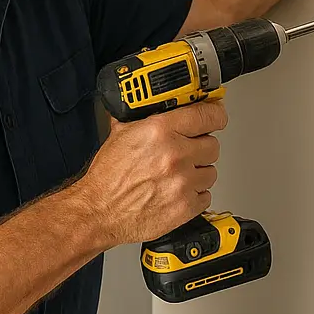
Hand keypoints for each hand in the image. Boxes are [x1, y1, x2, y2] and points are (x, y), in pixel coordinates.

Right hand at [77, 101, 227, 246]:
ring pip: (211, 172)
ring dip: (198, 172)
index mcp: (160, 131)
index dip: (214, 115)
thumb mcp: (121, 133)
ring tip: (177, 174)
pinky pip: (206, 195)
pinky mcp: (186, 206)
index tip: (215, 116)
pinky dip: (195, 194)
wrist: (99, 211)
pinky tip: (177, 191)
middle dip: (200, 147)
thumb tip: (153, 102)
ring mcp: (183, 182)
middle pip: (212, 145)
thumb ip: (142, 116)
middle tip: (186, 151)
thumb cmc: (107, 176)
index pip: (207, 115)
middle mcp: (175, 155)